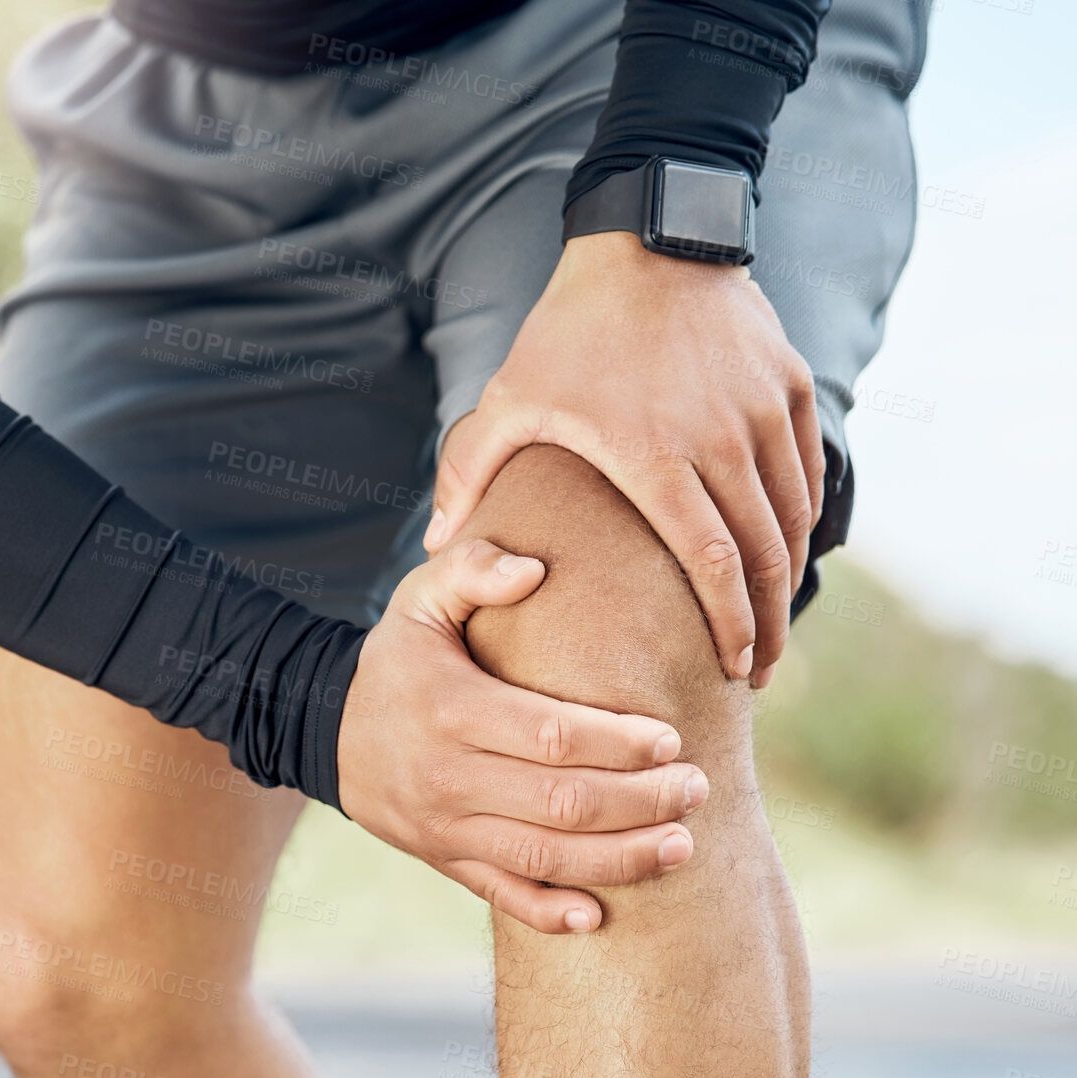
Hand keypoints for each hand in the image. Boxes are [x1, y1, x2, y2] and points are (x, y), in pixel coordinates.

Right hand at [337, 537, 707, 933]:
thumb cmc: (398, 657)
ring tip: (681, 846)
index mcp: (451, 707)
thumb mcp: (421, 597)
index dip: (619, 743)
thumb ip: (474, 569)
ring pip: (543, 858)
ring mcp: (443, 826)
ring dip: (620, 859)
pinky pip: (500, 895)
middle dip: (641, 802)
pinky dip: (550, 913)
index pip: (551, 735)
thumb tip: (534, 569)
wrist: (325, 726)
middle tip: (696, 789)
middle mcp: (446, 775)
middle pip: (561, 803)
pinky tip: (599, 916)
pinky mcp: (442, 858)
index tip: (672, 739)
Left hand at [423, 231, 823, 688]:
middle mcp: (724, 440)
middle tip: (757, 671)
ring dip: (787, 579)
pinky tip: (785, 553)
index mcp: (656, 456)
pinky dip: (802, 521)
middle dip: (765, 625)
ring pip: (794, 518)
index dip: (729, 625)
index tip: (732, 668)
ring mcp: (765, 412)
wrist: (646, 240)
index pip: (711, 564)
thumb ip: (469, 473)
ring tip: (772, 624)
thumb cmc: (570, 330)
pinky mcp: (791, 387)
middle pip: (763, 556)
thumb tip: (435, 545)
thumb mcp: (508, 398)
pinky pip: (808, 472)